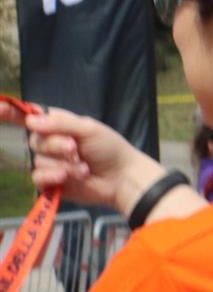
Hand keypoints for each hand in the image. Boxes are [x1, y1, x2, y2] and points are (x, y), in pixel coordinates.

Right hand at [5, 106, 162, 213]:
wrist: (121, 178)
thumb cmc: (109, 148)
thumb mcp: (89, 129)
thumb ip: (61, 123)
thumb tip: (31, 120)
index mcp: (59, 125)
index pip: (30, 117)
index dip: (12, 113)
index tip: (0, 108)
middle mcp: (51, 143)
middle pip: (35, 140)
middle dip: (56, 145)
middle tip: (76, 149)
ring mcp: (50, 163)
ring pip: (38, 160)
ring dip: (62, 163)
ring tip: (83, 167)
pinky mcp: (51, 182)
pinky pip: (39, 177)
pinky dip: (53, 176)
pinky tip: (68, 176)